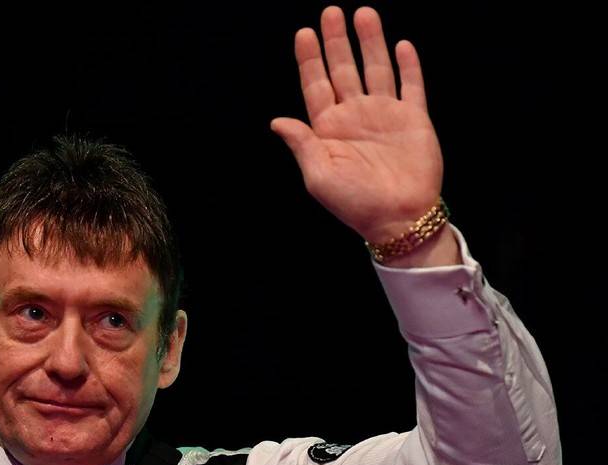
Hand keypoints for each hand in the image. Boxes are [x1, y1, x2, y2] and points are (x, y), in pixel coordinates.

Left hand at [270, 6, 442, 244]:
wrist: (398, 217)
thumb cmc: (354, 203)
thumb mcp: (319, 176)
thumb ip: (301, 144)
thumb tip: (277, 121)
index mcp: (328, 129)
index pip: (315, 85)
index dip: (309, 59)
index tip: (303, 33)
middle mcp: (355, 116)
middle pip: (343, 69)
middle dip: (336, 41)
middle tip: (330, 12)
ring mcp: (385, 115)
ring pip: (376, 68)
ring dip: (370, 42)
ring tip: (363, 14)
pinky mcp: (413, 120)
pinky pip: (411, 86)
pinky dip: (408, 65)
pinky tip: (401, 45)